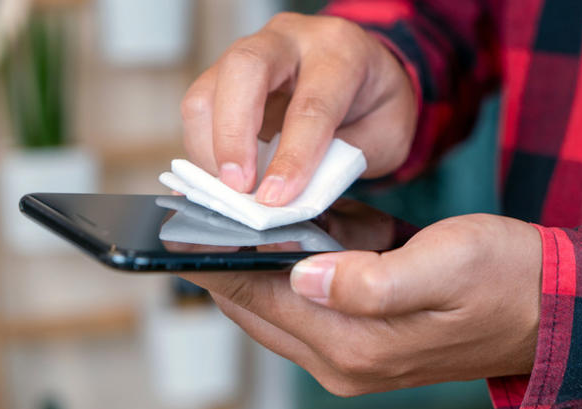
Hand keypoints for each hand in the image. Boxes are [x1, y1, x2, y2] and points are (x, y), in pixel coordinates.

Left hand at [179, 214, 541, 395]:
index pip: (258, 302)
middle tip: (204, 222)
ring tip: (251, 227)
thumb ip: (368, 280)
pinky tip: (308, 242)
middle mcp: (342, 362)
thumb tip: (304, 274)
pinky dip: (296, 275)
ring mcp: (350, 358)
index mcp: (354, 345)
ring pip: (276, 309)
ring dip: (264, 269)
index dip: (216, 265)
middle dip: (230, 265)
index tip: (180, 233)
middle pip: (257, 311)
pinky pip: (305, 308)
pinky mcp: (361, 345)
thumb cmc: (502, 280)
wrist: (547, 307)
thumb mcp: (442, 265)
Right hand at [181, 12, 416, 205]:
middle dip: (233, 134)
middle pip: (244, 69)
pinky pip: (200, 106)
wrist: (367, 78)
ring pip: (208, 87)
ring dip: (209, 145)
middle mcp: (291, 39)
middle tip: (238, 186)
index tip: (276, 197)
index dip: (292, 156)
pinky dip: (203, 148)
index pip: (310, 104)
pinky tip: (220, 176)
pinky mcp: (226, 75)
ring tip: (229, 187)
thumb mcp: (381, 136)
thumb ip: (338, 163)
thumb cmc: (375, 106)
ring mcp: (253, 53)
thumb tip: (289, 196)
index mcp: (340, 51)